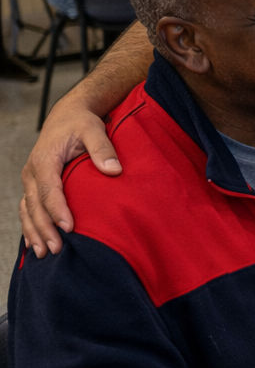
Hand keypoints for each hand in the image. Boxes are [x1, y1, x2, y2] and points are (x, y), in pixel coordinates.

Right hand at [21, 102, 120, 256]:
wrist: (68, 114)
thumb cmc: (81, 122)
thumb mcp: (94, 129)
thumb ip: (102, 149)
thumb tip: (114, 170)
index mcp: (45, 159)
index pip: (50, 189)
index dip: (58, 210)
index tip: (69, 228)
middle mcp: (32, 171)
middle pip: (35, 205)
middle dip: (44, 229)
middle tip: (56, 249)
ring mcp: (30, 179)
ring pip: (28, 210)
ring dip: (34, 232)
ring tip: (43, 253)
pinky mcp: (33, 184)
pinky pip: (27, 208)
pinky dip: (30, 226)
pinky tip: (34, 244)